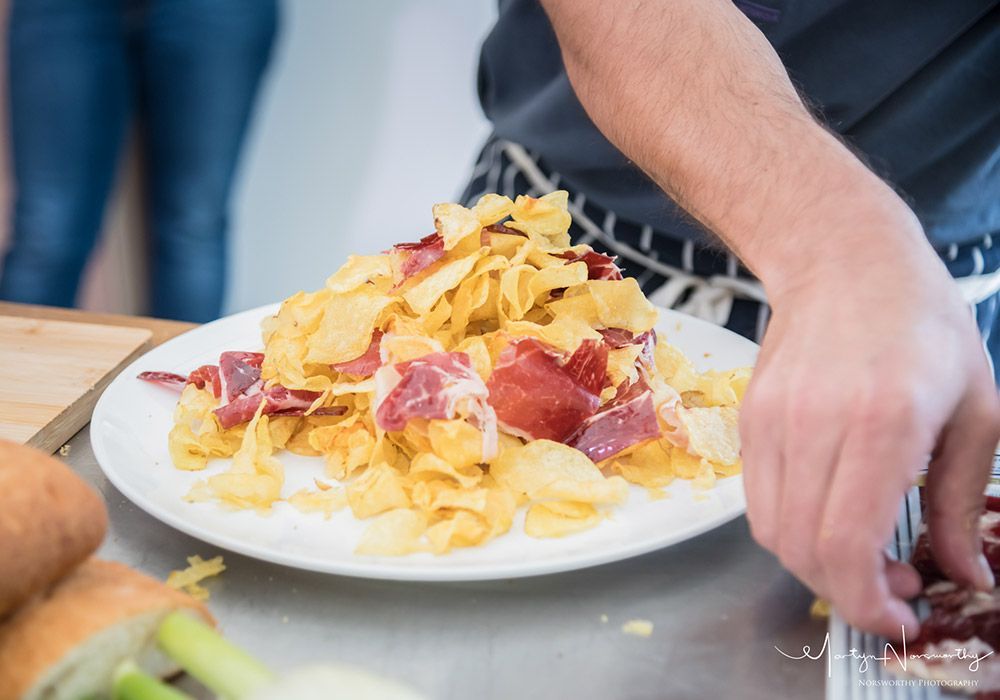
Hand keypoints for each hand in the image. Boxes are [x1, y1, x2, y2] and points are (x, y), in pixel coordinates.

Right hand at [741, 215, 999, 638]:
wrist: (842, 259)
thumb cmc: (923, 324)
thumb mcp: (976, 409)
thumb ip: (961, 501)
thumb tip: (962, 574)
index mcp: (882, 422)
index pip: (846, 544)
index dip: (868, 604)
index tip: (901, 621)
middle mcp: (813, 426)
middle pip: (802, 550)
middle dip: (847, 594)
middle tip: (893, 590)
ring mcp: (770, 422)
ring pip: (772, 533)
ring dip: (817, 566)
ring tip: (863, 555)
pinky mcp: (748, 420)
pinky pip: (759, 500)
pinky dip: (794, 529)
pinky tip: (831, 514)